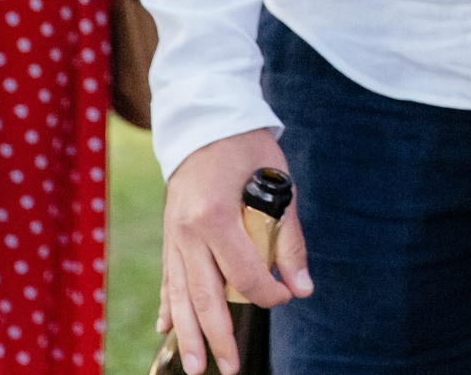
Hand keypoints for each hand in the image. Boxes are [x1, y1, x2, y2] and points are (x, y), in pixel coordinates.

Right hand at [159, 129, 307, 374]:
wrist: (204, 120)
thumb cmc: (247, 148)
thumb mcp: (278, 184)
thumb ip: (288, 239)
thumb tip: (303, 287)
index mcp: (216, 218)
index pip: (243, 275)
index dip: (267, 294)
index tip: (285, 298)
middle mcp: (187, 232)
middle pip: (204, 296)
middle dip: (218, 337)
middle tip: (230, 368)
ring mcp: (172, 235)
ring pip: (179, 295)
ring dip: (188, 334)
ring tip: (195, 367)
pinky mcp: (168, 235)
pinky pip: (167, 278)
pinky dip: (168, 305)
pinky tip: (167, 330)